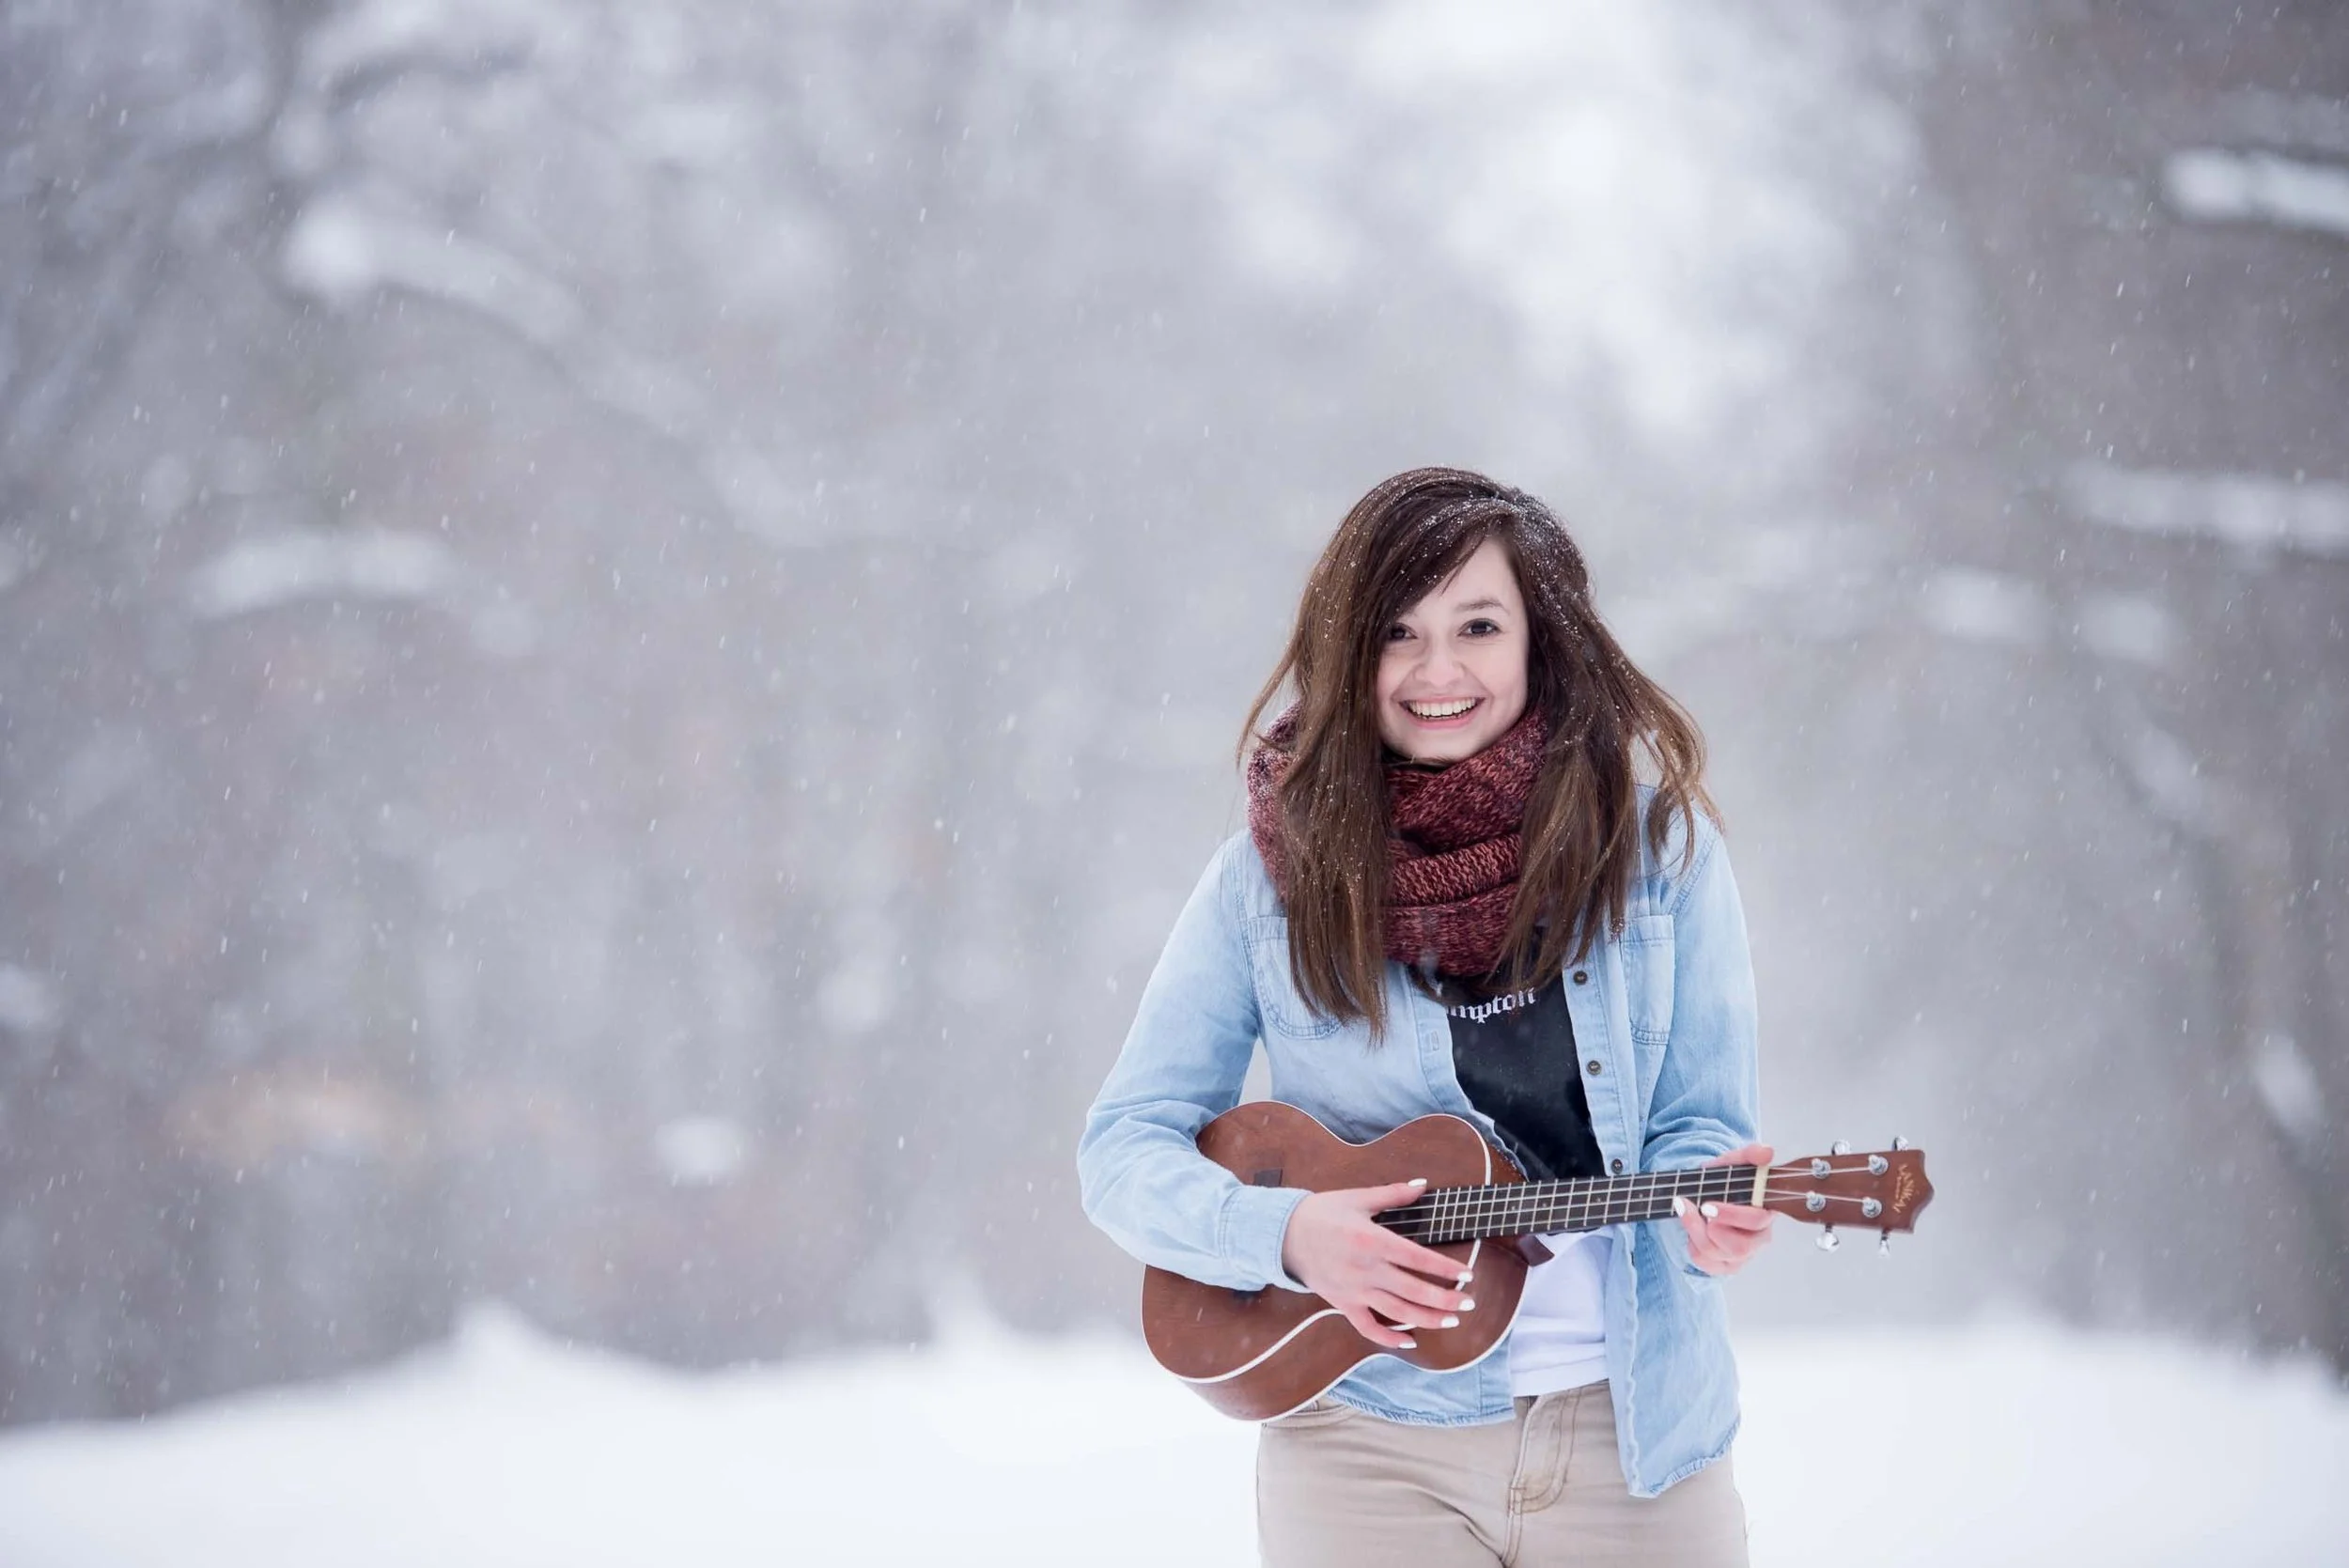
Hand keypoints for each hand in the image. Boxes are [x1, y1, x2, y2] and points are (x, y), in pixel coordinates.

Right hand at [1278, 1179, 1475, 1349]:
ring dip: (1428, 1319)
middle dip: (1446, 1300)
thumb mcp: (1358, 1198)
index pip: (1418, 1258)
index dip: (1445, 1269)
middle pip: (1414, 1291)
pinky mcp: (1343, 1303)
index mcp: (1373, 1241)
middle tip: (1469, 1304)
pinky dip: (1389, 1339)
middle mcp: (1367, 1270)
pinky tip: (1410, 1341)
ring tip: (1451, 1321)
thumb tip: (1422, 1185)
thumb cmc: (1322, 1213)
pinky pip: (1368, 1327)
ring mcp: (1355, 1290)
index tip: (1466, 1275)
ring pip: (1398, 1313)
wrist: (1284, 1235)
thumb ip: (1393, 1194)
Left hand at [1674, 1144, 1775, 1275]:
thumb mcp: (1732, 1164)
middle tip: (1698, 1209)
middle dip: (1713, 1229)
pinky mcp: (1725, 1265)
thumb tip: (1766, 1152)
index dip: (1732, 1216)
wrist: (1706, 1195)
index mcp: (1766, 1213)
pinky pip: (1706, 1264)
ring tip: (1686, 1209)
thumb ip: (1749, 1155)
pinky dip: (1693, 1245)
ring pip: (1718, 1254)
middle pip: (1741, 1247)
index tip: (1707, 1206)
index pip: (1757, 1221)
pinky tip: (1691, 1228)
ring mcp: (1743, 1255)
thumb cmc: (1724, 1183)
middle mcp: (1758, 1238)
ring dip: (1695, 1231)